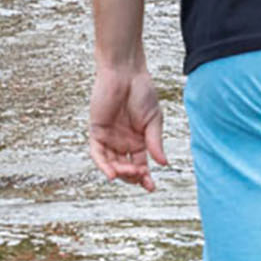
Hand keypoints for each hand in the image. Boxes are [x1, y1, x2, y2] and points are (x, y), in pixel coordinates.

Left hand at [88, 65, 166, 188]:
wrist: (126, 72)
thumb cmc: (141, 91)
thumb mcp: (153, 120)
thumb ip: (155, 142)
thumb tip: (163, 163)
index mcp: (139, 140)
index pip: (141, 166)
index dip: (145, 178)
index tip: (151, 188)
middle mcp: (123, 141)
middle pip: (125, 168)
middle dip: (133, 176)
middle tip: (141, 174)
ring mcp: (109, 137)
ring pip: (112, 164)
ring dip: (120, 172)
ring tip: (130, 172)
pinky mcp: (97, 130)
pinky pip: (97, 153)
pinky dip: (103, 165)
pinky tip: (112, 174)